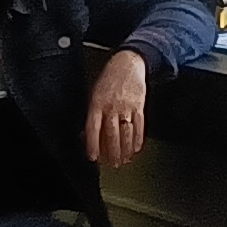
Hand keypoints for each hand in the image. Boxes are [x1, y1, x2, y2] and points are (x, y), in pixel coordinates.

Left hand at [81, 49, 150, 168]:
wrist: (129, 63)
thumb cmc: (109, 79)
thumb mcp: (94, 94)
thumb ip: (92, 114)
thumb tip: (86, 135)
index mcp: (97, 103)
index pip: (93, 128)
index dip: (93, 144)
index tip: (94, 157)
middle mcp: (112, 107)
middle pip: (112, 134)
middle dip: (112, 152)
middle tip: (112, 163)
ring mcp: (127, 107)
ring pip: (126, 133)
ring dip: (125, 149)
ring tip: (124, 160)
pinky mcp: (139, 106)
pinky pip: (140, 126)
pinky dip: (138, 139)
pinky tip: (136, 148)